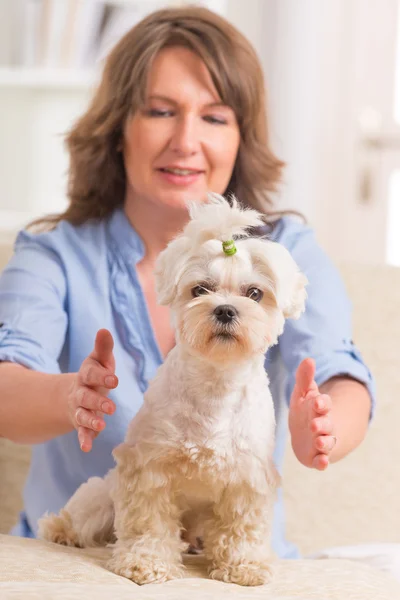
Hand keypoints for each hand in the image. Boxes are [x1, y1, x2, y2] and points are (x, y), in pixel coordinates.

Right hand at [67, 329, 117, 451]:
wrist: (77, 392)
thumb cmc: (96, 374)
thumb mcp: (99, 360)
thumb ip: (103, 348)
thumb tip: (104, 329)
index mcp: (87, 376)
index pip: (91, 374)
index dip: (101, 376)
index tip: (114, 379)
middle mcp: (81, 392)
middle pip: (86, 397)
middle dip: (97, 402)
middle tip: (111, 407)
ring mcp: (80, 409)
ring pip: (83, 415)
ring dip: (91, 421)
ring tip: (101, 426)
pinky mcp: (82, 424)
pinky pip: (81, 432)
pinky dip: (84, 439)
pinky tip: (87, 448)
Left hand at [288, 358, 335, 469]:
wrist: (306, 434)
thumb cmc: (305, 410)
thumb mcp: (302, 394)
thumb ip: (305, 378)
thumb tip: (308, 359)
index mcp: (320, 408)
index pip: (324, 404)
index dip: (322, 403)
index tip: (317, 401)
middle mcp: (323, 425)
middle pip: (326, 424)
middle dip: (322, 424)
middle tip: (315, 425)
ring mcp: (322, 441)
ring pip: (326, 443)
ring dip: (324, 443)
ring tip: (319, 443)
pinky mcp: (317, 456)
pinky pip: (322, 460)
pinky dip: (323, 462)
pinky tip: (322, 463)